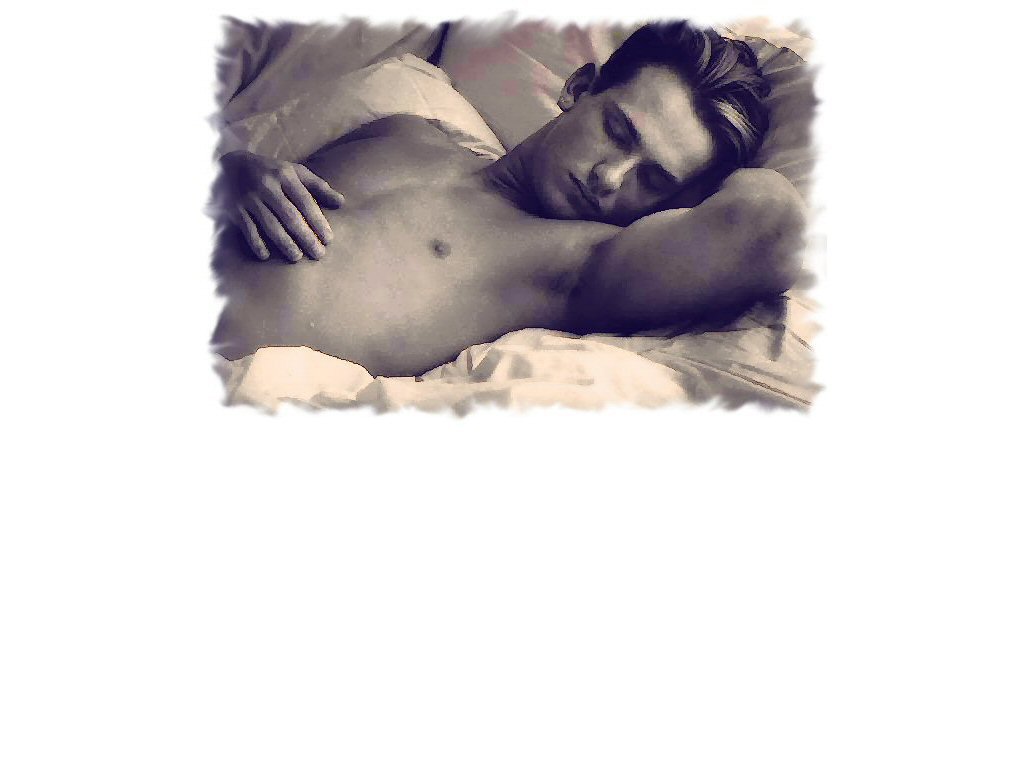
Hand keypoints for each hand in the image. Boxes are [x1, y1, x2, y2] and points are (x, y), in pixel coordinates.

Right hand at [221, 150, 344, 261]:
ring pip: (270, 224)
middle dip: (305, 237)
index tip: (329, 239)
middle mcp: (267, 186)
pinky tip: (265, 256)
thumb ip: (318, 186)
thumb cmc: (271, 172)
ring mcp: (250, 198)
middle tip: (318, 254)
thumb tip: (341, 202)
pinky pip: (247, 228)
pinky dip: (256, 242)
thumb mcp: (294, 171)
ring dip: (284, 243)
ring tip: (297, 257)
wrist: (229, 165)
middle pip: (289, 216)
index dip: (318, 221)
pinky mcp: (235, 208)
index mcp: (285, 175)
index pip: (305, 202)